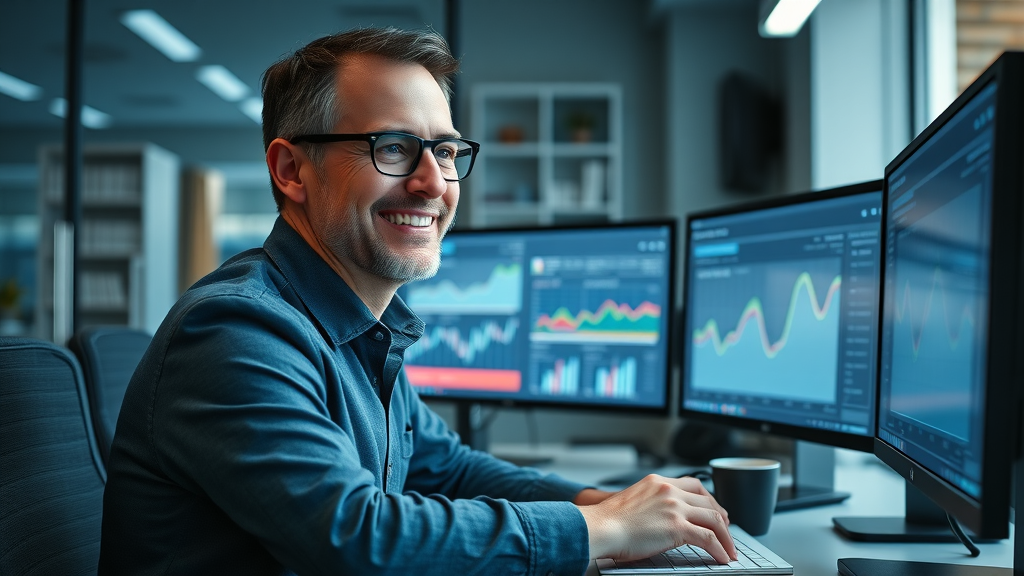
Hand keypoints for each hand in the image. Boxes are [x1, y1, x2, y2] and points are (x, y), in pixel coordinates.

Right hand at [575, 474, 736, 563]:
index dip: (709, 499)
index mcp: (658, 482)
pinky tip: (721, 557)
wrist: (602, 527)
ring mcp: (675, 507)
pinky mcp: (677, 526)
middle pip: (708, 501)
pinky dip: (719, 549)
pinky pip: (708, 537)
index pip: (694, 485)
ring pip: (713, 519)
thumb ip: (652, 503)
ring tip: (729, 550)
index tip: (715, 511)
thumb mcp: (634, 500)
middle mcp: (669, 490)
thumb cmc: (609, 520)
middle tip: (726, 532)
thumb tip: (663, 519)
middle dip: (722, 519)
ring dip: (725, 537)